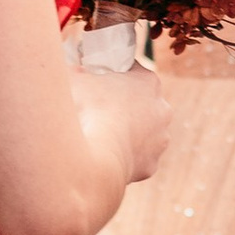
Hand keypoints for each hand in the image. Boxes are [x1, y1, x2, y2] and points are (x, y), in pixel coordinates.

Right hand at [76, 64, 170, 184]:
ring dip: (130, 134)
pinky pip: (138, 159)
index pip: (135, 73)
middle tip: (102, 110)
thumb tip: (73, 70)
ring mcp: (160, 139)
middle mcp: (162, 109)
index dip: (117, 76)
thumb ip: (77, 71)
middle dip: (127, 106)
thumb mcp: (76, 80)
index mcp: (148, 82)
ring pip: (145, 133)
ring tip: (105, 137)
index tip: (103, 81)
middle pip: (144, 104)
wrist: (98, 154)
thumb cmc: (90, 110)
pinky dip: (125, 159)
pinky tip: (108, 157)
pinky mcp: (151, 164)